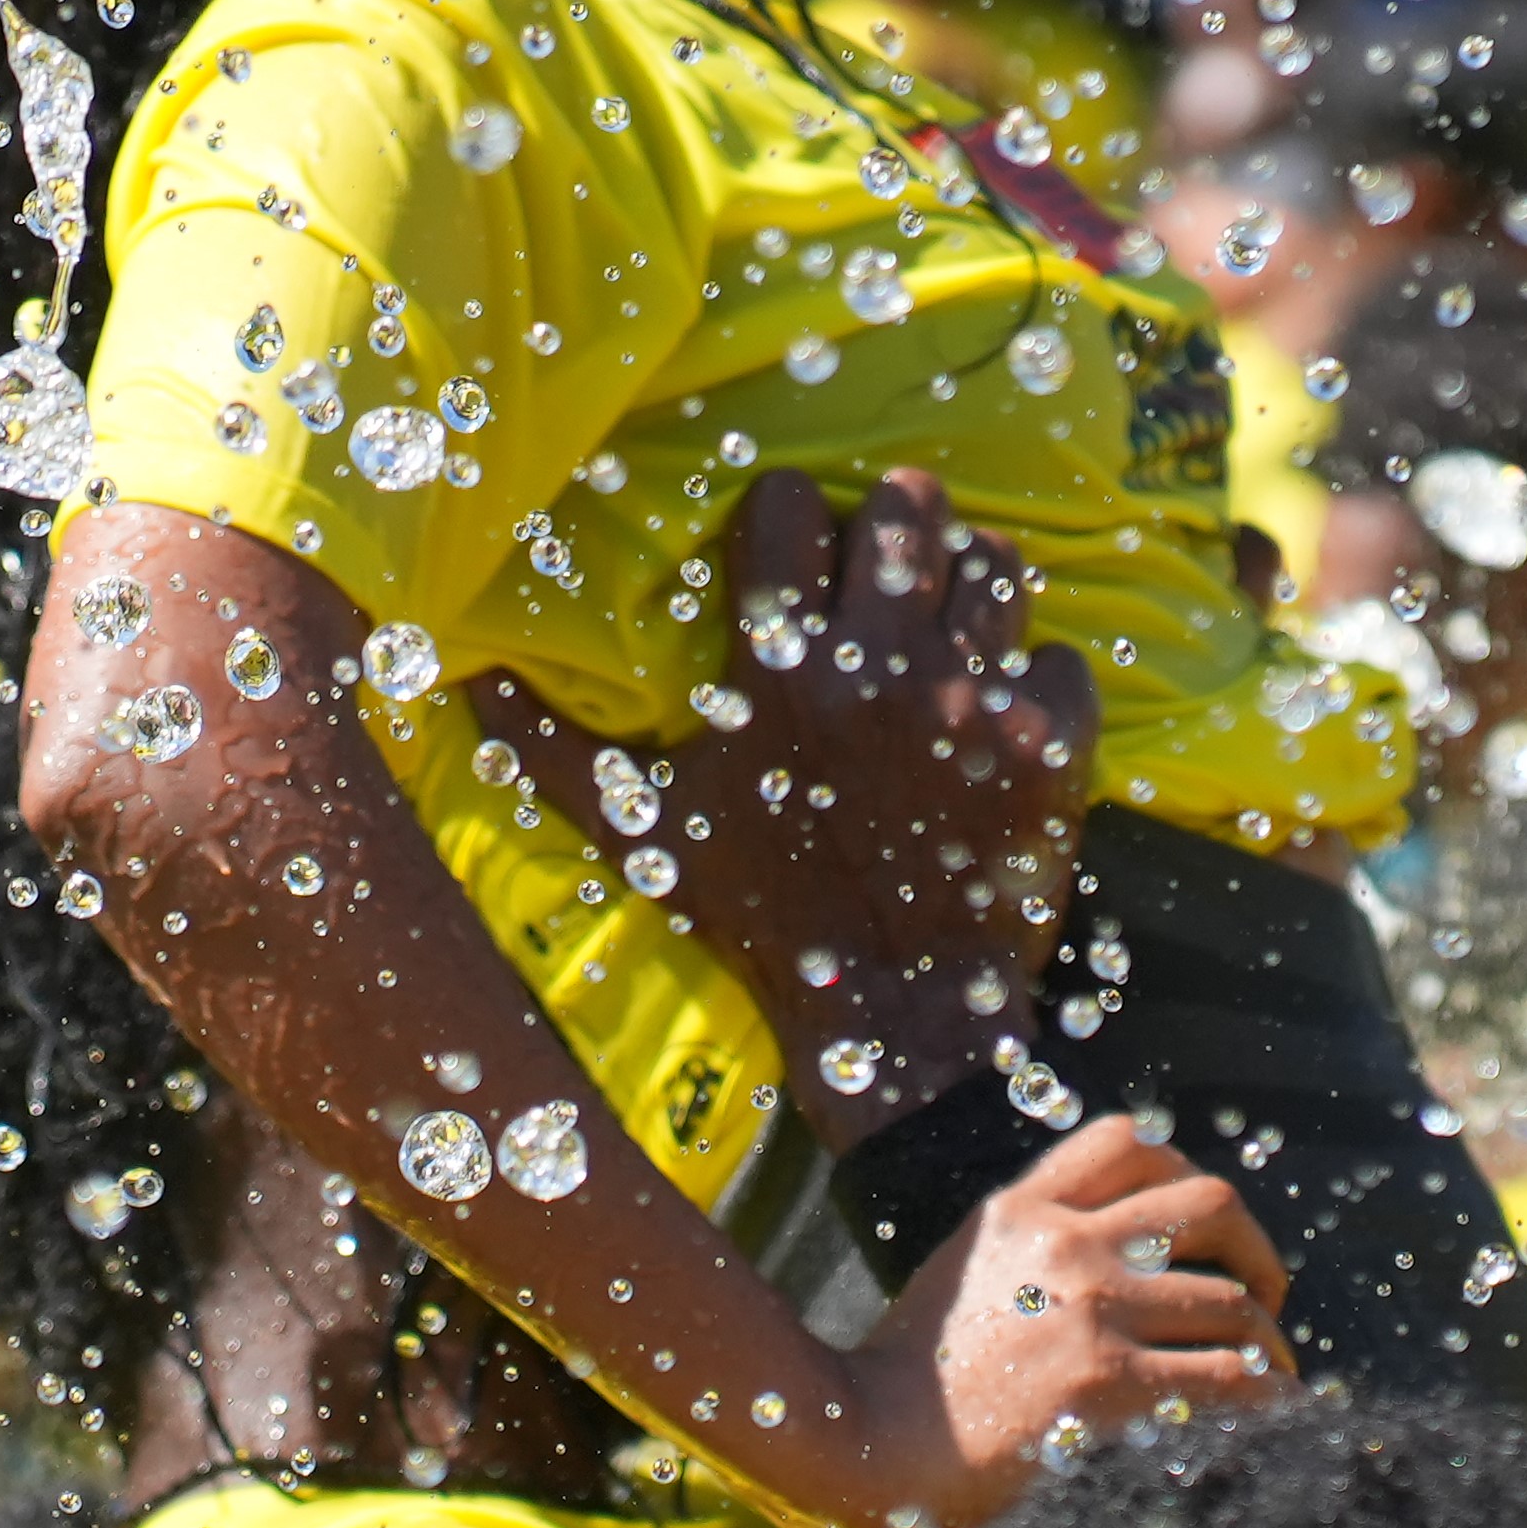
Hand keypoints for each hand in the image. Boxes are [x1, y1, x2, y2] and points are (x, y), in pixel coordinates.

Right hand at [477, 468, 1099, 1133]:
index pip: (789, 505)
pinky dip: (1041, 682)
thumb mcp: (643, 835)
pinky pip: (1062, 659)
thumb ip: (556, 748)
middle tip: (893, 564)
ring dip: (976, 590)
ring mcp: (971, 704)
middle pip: (909, 508)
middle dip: (900, 522)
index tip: (795, 550)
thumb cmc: (758, 922)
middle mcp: (877, 670)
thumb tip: (464, 678)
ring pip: (998, 568)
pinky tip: (1009, 716)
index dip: (792, 515)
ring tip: (957, 628)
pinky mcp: (1046, 750)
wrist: (889, 1022)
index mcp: (776, 673)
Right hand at [815, 1112, 1289, 1527]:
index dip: (1186, 1175)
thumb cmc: (908, 1381)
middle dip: (1255, 1249)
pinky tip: (1269, 1408)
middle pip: (1210, 1204)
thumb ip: (1028, 1252)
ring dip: (1266, 1337)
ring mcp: (1090, 1307)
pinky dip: (1265, 1390)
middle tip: (1262, 1295)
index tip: (1203, 1229)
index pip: (1128, 1142)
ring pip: (1231, 1298)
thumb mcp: (962, 1274)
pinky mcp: (1107, 1381)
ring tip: (1270, 1369)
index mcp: (1022, 1209)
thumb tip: (1107, 1267)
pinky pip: (1228, 1374)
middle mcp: (1065, 1242)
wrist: (865, 1444)